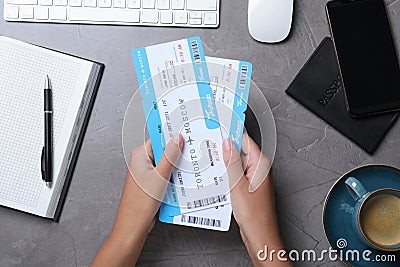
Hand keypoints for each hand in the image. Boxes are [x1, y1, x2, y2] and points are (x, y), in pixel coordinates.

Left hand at [91, 134, 182, 266]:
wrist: (134, 226)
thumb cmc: (139, 204)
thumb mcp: (160, 176)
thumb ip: (169, 156)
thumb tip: (177, 139)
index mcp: (139, 156)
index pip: (158, 138)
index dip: (172, 136)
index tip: (185, 133)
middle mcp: (142, 163)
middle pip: (164, 151)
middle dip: (177, 153)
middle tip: (191, 151)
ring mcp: (148, 174)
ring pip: (167, 164)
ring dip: (177, 167)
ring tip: (188, 168)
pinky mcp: (153, 184)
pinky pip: (166, 175)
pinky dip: (175, 177)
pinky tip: (182, 181)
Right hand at [222, 133, 291, 266]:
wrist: (259, 236)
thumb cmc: (255, 216)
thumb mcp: (237, 185)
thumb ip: (231, 162)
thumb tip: (227, 144)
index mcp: (261, 165)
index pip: (246, 141)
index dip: (233, 132)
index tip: (222, 124)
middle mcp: (259, 170)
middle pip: (241, 151)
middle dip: (226, 147)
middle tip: (212, 141)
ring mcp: (254, 179)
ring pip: (237, 163)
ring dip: (225, 161)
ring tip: (212, 159)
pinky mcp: (248, 187)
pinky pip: (236, 174)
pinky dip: (227, 173)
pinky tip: (218, 175)